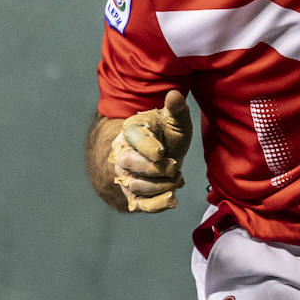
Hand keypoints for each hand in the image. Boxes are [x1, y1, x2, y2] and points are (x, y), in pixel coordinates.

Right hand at [109, 91, 192, 212]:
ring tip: (176, 177)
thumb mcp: (176, 120)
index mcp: (130, 131)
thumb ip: (176, 109)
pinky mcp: (133, 195)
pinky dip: (157, 205)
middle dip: (156, 168)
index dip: (149, 148)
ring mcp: (125, 175)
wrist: (166, 152)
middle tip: (175, 165)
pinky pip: (140, 205)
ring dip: (162, 185)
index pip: (134, 140)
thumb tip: (174, 94)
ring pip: (136, 186)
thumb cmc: (168, 133)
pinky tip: (172, 199)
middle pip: (129, 164)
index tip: (162, 152)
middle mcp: (122, 153)